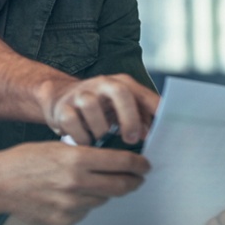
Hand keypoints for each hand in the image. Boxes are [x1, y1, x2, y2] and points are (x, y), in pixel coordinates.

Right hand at [0, 142, 150, 224]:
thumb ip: (85, 154)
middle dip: (133, 182)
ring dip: (104, 193)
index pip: (122, 163)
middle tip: (137, 179)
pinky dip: (83, 205)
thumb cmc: (26, 161)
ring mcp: (71, 205)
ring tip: (90, 184)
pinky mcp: (64, 220)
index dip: (138, 165)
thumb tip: (112, 159)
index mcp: (77, 160)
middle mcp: (77, 183)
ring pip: (102, 200)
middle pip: (120, 186)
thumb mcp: (58, 147)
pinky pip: (85, 212)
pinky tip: (68, 196)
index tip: (145, 166)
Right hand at [42, 74, 159, 146]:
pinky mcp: (62, 106)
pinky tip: (85, 140)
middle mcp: (101, 84)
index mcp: (120, 84)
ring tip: (101, 138)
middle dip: (128, 117)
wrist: (60, 98)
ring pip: (91, 106)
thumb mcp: (120, 108)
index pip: (141, 93)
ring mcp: (80, 93)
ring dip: (100, 128)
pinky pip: (71, 121)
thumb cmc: (99, 107)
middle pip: (119, 91)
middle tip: (132, 139)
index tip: (163, 126)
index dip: (153, 108)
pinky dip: (81, 135)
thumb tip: (150, 133)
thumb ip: (138, 118)